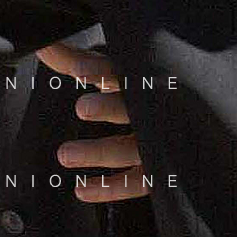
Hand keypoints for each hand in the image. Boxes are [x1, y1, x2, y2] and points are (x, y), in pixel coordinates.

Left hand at [36, 43, 148, 203]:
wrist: (194, 118)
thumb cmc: (141, 90)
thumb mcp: (110, 70)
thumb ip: (74, 59)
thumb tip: (43, 46)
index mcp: (142, 78)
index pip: (123, 70)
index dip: (101, 70)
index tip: (78, 70)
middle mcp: (154, 107)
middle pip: (135, 106)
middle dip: (108, 107)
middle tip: (82, 107)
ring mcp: (160, 141)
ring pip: (132, 148)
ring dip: (99, 152)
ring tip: (65, 154)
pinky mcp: (162, 170)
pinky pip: (138, 182)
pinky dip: (110, 187)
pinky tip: (82, 189)